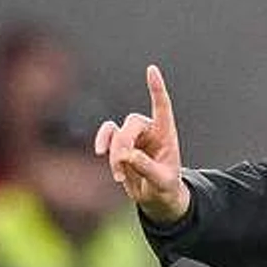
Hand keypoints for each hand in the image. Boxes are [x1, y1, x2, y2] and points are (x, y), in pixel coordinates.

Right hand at [94, 64, 190, 223]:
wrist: (155, 197)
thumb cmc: (165, 187)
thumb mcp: (162, 182)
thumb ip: (147, 168)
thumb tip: (127, 156)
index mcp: (166, 134)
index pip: (162, 106)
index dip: (156, 88)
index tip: (151, 70)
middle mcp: (150, 130)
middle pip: (132, 124)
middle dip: (124, 144)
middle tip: (122, 165)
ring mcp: (133, 136)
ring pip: (117, 132)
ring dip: (114, 152)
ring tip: (119, 176)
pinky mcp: (119, 143)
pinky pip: (107, 135)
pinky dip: (103, 142)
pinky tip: (100, 153)